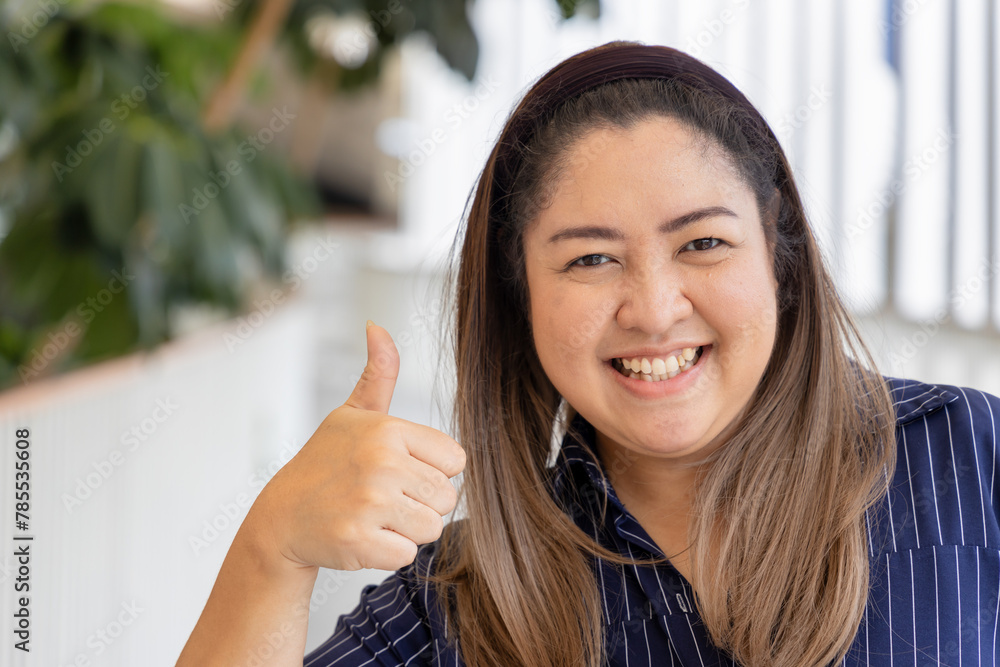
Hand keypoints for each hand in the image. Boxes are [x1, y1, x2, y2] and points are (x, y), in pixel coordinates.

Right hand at [250, 321, 465, 571]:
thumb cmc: (326, 462)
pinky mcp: (359, 542)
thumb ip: (378, 373)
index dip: (433, 469)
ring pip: (432, 528)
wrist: (282, 516)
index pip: (456, 460)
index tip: (402, 469)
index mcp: (388, 431)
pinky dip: (389, 551)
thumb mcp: (352, 414)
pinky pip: (407, 554)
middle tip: (384, 496)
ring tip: (375, 515)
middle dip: (422, 502)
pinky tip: (363, 535)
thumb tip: (377, 326)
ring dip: (408, 529)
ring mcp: (369, 504)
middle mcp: (381, 464)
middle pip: (447, 497)